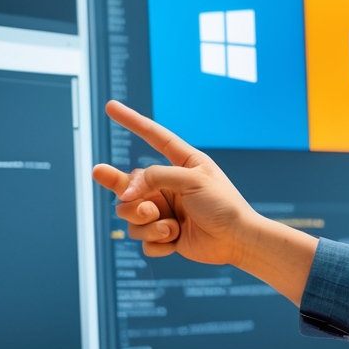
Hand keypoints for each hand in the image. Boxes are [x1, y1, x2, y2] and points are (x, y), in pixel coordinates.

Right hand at [91, 101, 318, 303]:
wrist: (237, 241)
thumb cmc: (222, 205)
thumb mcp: (191, 180)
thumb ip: (155, 177)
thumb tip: (126, 194)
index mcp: (181, 163)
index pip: (152, 136)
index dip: (131, 120)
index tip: (110, 106)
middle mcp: (168, 185)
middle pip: (128, 186)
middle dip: (132, 199)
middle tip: (150, 209)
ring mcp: (165, 210)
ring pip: (130, 216)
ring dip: (148, 224)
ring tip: (172, 227)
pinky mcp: (164, 235)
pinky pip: (142, 240)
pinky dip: (157, 242)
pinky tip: (176, 240)